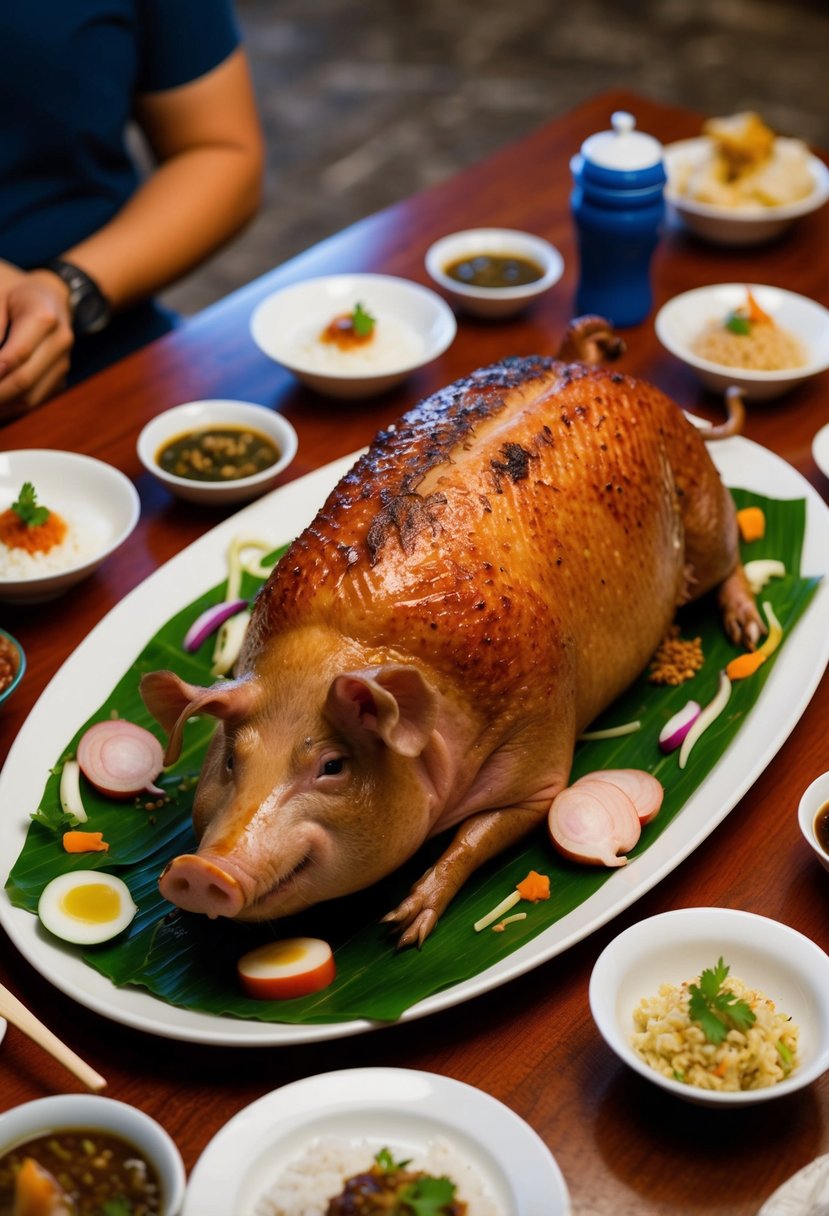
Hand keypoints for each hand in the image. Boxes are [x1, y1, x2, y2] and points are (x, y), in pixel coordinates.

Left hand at [0, 267, 73, 416]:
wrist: (51, 296)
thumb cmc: (15, 292)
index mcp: (44, 317)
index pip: (17, 354)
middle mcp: (59, 343)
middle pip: (24, 380)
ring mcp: (63, 363)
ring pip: (30, 398)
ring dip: (2, 405)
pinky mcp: (59, 378)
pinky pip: (35, 401)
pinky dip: (10, 407)